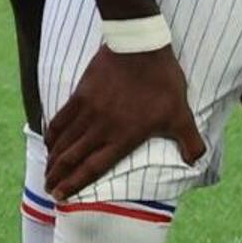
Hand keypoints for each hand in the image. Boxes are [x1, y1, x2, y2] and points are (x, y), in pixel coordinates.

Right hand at [41, 43, 204, 202]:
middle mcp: (101, 128)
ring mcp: (88, 111)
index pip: (93, 167)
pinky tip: (48, 142)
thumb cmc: (162, 81)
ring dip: (52, 158)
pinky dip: (52, 133)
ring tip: (46, 171)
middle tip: (48, 188)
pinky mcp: (80, 95)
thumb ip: (190, 141)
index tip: (61, 196)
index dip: (75, 184)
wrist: (139, 46)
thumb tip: (195, 162)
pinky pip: (60, 119)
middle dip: (57, 176)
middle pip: (72, 157)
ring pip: (64, 141)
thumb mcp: (182, 114)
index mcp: (124, 137)